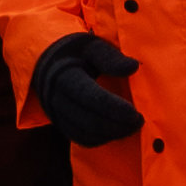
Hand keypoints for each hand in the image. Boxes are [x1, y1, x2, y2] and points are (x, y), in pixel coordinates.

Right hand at [28, 33, 143, 145]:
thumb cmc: (75, 52)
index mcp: (65, 74)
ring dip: (111, 134)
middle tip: (139, 121)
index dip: (114, 108)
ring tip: (131, 127)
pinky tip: (116, 131)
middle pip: (88, 120)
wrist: (47, 62)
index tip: (136, 114)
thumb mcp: (92, 46)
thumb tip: (133, 67)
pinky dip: (100, 138)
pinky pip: (80, 138)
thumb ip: (111, 57)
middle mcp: (56, 97)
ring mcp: (55, 113)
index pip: (90, 97)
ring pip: (85, 133)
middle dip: (117, 125)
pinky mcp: (59, 123)